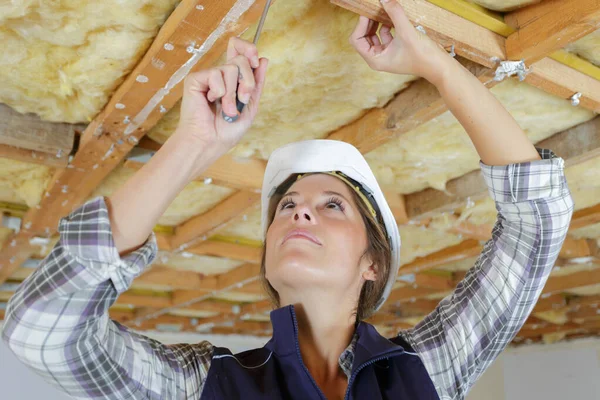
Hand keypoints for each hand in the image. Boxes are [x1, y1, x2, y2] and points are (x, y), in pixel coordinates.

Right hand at [175, 37, 268, 154]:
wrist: (211, 142)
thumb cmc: (227, 130)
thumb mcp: (250, 106)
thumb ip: (257, 83)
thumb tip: (263, 59)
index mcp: (233, 80)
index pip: (239, 50)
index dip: (248, 49)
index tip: (256, 62)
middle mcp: (220, 75)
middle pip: (241, 59)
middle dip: (248, 82)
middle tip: (242, 100)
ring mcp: (208, 76)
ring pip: (231, 68)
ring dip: (233, 93)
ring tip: (226, 109)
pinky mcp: (195, 79)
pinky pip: (216, 74)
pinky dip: (219, 91)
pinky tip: (210, 101)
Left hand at [349, 0, 446, 81]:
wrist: (439, 66)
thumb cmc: (423, 56)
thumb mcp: (407, 31)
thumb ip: (395, 13)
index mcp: (375, 60)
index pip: (356, 41)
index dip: (360, 25)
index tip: (368, 12)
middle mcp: (378, 58)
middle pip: (363, 37)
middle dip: (368, 23)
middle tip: (374, 8)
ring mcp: (386, 54)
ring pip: (374, 35)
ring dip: (376, 23)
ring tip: (382, 10)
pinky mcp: (394, 50)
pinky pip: (384, 35)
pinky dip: (386, 26)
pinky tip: (392, 17)